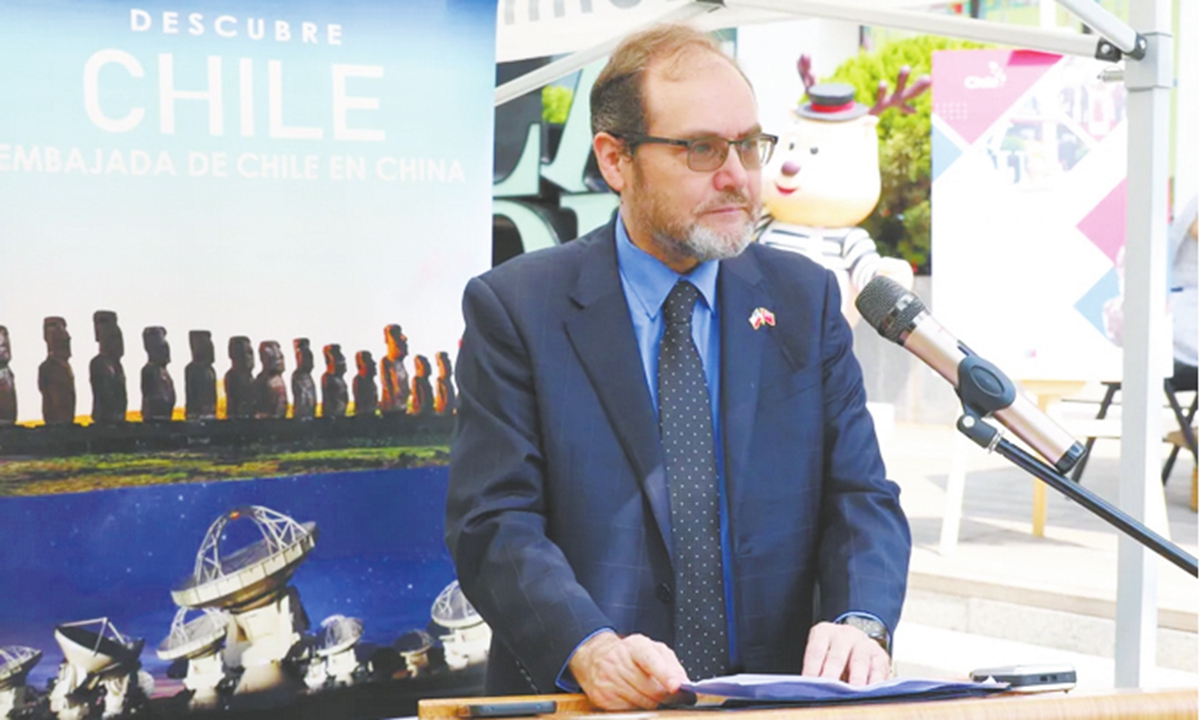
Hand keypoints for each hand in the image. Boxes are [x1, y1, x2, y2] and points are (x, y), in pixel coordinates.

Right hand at [568, 632, 688, 709]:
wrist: (597, 658)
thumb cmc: (631, 655)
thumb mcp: (652, 651)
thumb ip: (671, 665)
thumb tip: (685, 684)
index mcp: (635, 646)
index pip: (650, 660)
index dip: (665, 674)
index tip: (676, 686)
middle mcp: (619, 661)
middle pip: (649, 687)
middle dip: (667, 696)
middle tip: (676, 697)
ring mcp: (609, 679)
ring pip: (642, 701)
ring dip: (654, 703)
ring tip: (655, 696)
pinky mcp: (603, 697)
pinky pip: (630, 709)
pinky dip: (639, 707)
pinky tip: (637, 698)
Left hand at [801, 621, 890, 685]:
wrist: (855, 645)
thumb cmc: (832, 656)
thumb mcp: (820, 657)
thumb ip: (815, 671)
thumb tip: (808, 689)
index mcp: (824, 632)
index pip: (816, 651)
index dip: (812, 669)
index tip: (809, 684)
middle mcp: (845, 634)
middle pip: (837, 657)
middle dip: (832, 675)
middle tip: (829, 691)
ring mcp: (864, 644)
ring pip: (859, 662)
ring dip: (855, 680)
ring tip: (852, 694)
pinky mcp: (881, 656)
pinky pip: (878, 671)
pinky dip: (874, 684)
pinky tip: (869, 695)